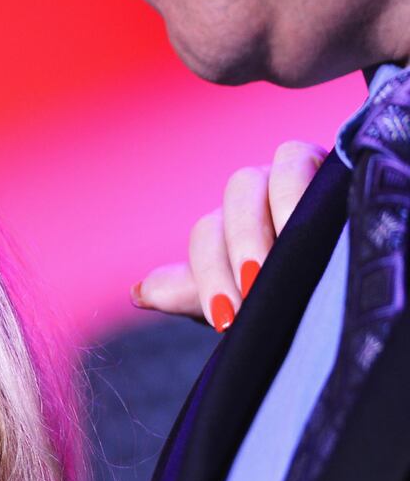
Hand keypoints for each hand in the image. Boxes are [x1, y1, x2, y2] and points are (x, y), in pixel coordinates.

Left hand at [132, 140, 326, 330]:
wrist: (341, 279)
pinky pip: (314, 162)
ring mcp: (296, 172)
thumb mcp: (238, 298)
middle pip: (238, 197)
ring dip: (282, 213)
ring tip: (288, 256)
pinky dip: (312, 189)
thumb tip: (138, 294)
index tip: (225, 318)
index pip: (207, 234)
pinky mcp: (332, 168)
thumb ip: (190, 293)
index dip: (211, 274)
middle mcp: (258, 191)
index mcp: (228, 222)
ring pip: (276, 172)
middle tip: (254, 287)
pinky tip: (322, 225)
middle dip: (243, 244)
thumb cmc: (283, 291)